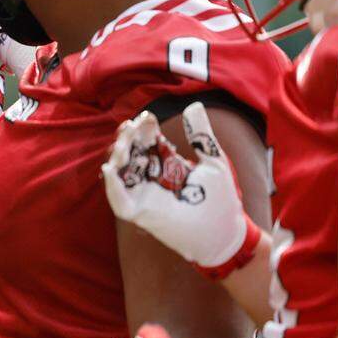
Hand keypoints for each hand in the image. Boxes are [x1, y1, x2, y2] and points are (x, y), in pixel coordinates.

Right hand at [101, 102, 259, 278]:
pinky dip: (112, 186)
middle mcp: (153, 178)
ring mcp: (145, 195)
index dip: (143, 128)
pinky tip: (110, 170)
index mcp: (167, 164)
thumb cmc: (223, 201)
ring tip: (125, 142)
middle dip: (127, 138)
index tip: (147, 117)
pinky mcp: (141, 213)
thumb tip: (194, 105)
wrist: (227, 232)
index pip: (147, 141)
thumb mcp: (213, 160)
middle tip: (132, 126)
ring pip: (120, 173)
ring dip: (118, 155)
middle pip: (130, 153)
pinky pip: (119, 201)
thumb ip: (201, 134)